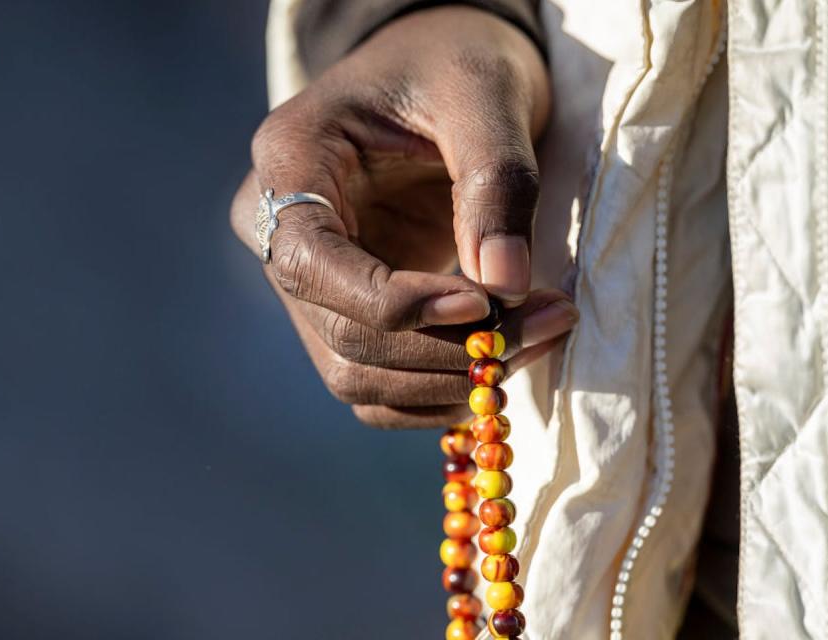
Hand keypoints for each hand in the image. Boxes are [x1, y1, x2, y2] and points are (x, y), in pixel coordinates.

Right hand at [232, 7, 575, 427]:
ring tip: (538, 338)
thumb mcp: (482, 93)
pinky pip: (376, 383)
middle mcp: (279, 231)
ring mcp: (310, 281)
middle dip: (445, 350)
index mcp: (287, 161)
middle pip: (342, 333)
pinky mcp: (347, 310)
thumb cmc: (453, 62)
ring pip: (356, 374)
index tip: (485, 304)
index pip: (314, 264)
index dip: (396, 302)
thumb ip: (495, 183)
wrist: (437, 71)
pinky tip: (498, 366)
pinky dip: (435, 392)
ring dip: (447, 382)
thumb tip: (505, 290)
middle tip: (548, 322)